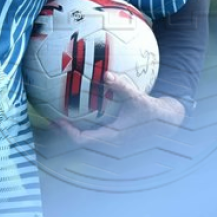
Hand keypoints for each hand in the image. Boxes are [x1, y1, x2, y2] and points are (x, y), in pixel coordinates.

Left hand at [51, 71, 185, 146]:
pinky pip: (93, 133)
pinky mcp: (114, 136)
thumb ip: (121, 87)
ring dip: (72, 130)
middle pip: (79, 142)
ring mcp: (111, 141)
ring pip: (86, 139)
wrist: (166, 123)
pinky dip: (83, 126)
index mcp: (111, 137)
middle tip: (49, 119)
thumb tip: (106, 74)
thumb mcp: (137, 98)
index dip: (66, 132)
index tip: (56, 121)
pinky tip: (80, 111)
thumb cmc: (152, 112)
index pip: (82, 140)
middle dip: (63, 133)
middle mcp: (108, 142)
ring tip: (59, 117)